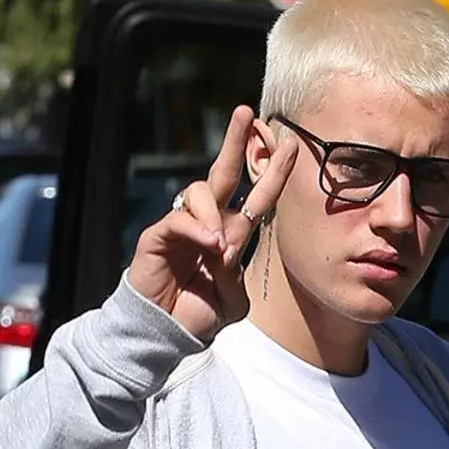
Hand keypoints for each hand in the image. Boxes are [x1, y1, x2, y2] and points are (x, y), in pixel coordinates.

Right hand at [126, 105, 297, 340]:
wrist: (164, 335)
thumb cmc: (197, 316)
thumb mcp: (232, 301)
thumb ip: (236, 276)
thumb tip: (227, 248)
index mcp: (231, 235)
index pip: (255, 196)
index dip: (273, 172)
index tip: (291, 145)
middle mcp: (208, 224)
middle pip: (223, 173)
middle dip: (235, 142)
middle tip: (245, 112)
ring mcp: (183, 227)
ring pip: (201, 192)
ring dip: (215, 215)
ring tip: (221, 249)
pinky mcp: (158, 236)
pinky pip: (179, 218)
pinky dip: (198, 229)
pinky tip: (209, 246)